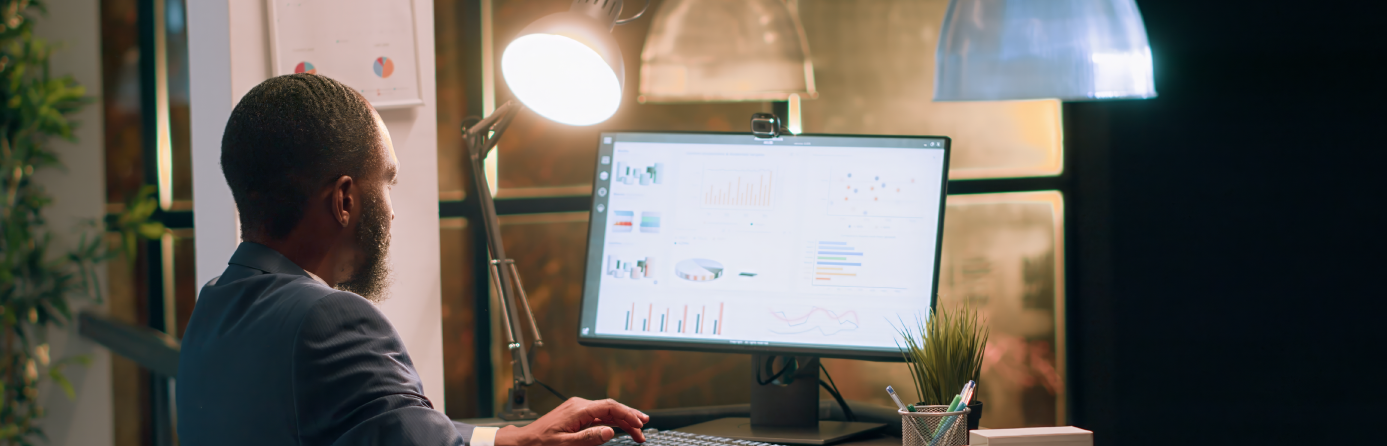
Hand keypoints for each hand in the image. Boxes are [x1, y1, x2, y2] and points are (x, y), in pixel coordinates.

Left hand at [495, 397, 650, 445]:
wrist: (523, 442)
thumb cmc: (540, 443)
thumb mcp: (565, 445)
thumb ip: (589, 437)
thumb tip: (610, 431)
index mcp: (578, 409)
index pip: (610, 407)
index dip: (627, 414)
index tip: (639, 424)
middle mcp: (579, 405)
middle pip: (611, 407)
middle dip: (629, 416)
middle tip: (644, 427)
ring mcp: (577, 409)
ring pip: (606, 411)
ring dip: (622, 419)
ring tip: (637, 428)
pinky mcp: (575, 414)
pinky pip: (598, 415)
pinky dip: (611, 421)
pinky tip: (619, 427)